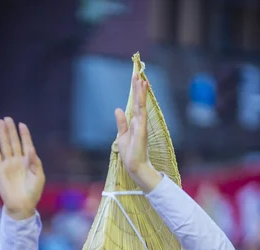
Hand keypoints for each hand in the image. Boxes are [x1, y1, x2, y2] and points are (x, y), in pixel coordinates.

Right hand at [0, 118, 44, 219]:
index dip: (24, 134)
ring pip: (5, 145)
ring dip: (2, 134)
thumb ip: (35, 162)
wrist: (22, 205)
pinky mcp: (0, 170)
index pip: (26, 144)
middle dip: (11, 130)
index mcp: (29, 162)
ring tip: (0, 122)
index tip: (22, 124)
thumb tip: (30, 149)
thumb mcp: (39, 177)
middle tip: (8, 118)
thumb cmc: (33, 192)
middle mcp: (18, 160)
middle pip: (14, 142)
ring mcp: (8, 164)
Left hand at [115, 75, 160, 191]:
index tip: (136, 79)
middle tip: (138, 73)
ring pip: (141, 104)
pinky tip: (142, 92)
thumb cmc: (130, 153)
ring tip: (141, 78)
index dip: (135, 92)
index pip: (135, 104)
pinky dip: (142, 100)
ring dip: (141, 91)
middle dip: (138, 88)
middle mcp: (139, 121)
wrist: (135, 166)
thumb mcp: (122, 136)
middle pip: (138, 101)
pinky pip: (141, 111)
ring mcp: (141, 124)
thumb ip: (121, 123)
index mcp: (135, 123)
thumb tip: (118, 109)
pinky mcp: (141, 128)